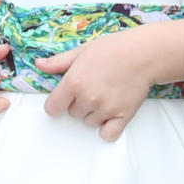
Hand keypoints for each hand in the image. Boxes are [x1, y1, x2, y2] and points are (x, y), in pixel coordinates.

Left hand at [35, 31, 156, 141]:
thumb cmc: (113, 49)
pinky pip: (108, 134)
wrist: (144, 53)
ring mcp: (105, 109)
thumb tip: (39, 65)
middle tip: (93, 87)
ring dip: (94, 113)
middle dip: (79, 103)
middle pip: (72, 114)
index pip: (52, 108)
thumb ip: (58, 62)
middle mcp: (87, 98)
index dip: (57, 103)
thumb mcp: (81, 51)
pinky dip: (108, 128)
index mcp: (74, 82)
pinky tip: (111, 115)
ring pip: (89, 122)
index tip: (64, 97)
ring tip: (105, 95)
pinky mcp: (122, 116)